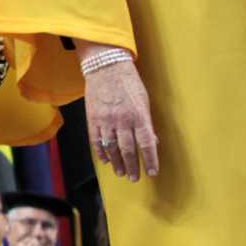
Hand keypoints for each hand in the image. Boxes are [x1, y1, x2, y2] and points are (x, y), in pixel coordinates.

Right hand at [84, 57, 158, 182]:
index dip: (150, 160)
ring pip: (112, 148)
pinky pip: (97, 141)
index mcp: (139, 115)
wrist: (106, 67)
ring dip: (117, 163)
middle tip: (134, 177)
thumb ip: (147, 122)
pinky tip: (106, 160)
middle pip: (128, 150)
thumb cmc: (128, 82)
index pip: (147, 143)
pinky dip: (102, 153)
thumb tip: (152, 141)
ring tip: (121, 172)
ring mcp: (106, 121)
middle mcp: (122, 120)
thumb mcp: (144, 100)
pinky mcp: (93, 119)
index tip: (152, 172)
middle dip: (132, 166)